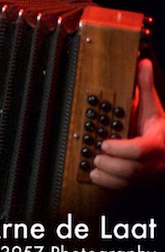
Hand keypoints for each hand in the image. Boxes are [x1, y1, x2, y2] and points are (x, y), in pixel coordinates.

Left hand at [92, 57, 164, 189]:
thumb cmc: (161, 131)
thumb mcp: (156, 109)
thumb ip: (146, 88)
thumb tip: (143, 62)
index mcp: (157, 144)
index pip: (140, 150)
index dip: (120, 149)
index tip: (105, 143)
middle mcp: (155, 164)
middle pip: (132, 170)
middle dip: (111, 164)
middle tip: (96, 156)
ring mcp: (148, 176)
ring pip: (127, 183)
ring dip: (107, 177)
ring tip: (94, 167)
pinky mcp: (141, 184)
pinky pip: (125, 189)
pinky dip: (108, 185)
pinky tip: (96, 176)